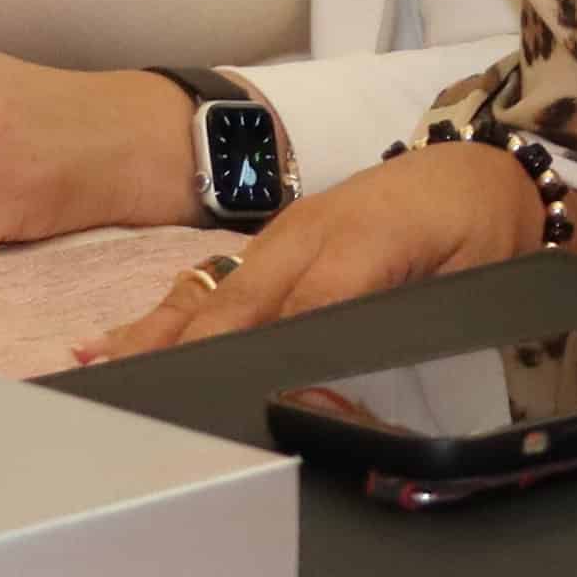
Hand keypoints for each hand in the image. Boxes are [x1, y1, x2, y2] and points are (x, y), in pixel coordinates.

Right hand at [73, 141, 548, 362]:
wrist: (480, 169)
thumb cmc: (480, 228)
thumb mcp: (475, 277)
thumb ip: (418, 321)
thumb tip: (355, 375)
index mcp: (365, 243)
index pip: (302, 311)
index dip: (261, 360)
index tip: (219, 407)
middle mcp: (309, 236)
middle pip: (236, 306)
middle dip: (183, 356)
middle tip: (130, 406)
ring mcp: (282, 238)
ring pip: (210, 294)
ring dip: (154, 338)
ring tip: (96, 374)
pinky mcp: (271, 247)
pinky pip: (209, 283)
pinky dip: (161, 317)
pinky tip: (111, 342)